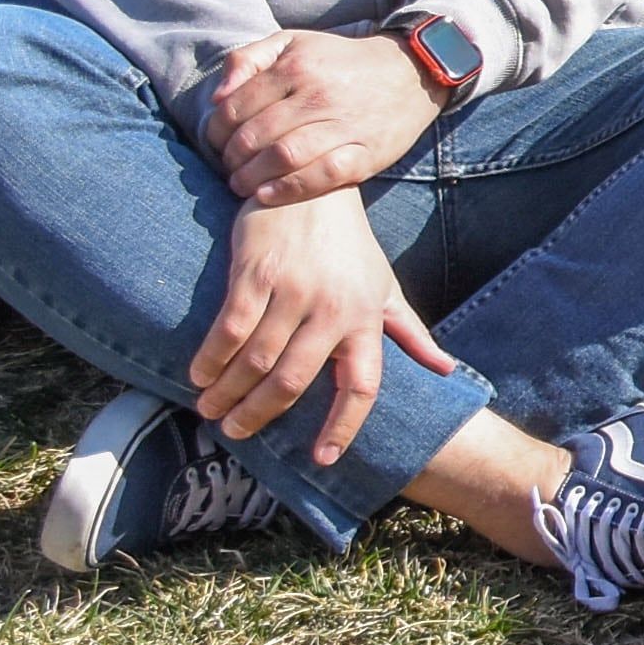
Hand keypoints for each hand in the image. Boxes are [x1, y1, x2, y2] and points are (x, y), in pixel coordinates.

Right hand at [191, 191, 461, 461]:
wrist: (315, 186)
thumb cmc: (350, 247)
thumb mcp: (385, 286)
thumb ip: (409, 331)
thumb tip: (445, 370)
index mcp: (366, 318)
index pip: (362, 385)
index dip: (344, 425)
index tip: (323, 458)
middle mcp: (333, 309)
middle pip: (294, 381)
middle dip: (259, 415)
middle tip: (234, 433)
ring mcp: (293, 292)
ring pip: (256, 361)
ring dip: (228, 394)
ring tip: (210, 409)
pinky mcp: (257, 274)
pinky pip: (229, 329)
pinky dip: (210, 359)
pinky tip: (198, 375)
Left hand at [207, 29, 443, 205]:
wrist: (412, 72)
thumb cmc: (342, 61)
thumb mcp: (294, 43)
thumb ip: (248, 59)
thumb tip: (217, 98)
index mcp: (295, 67)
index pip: (235, 109)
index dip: (216, 133)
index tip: (217, 145)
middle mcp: (318, 95)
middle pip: (254, 136)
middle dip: (231, 160)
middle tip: (229, 169)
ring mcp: (344, 125)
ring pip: (282, 157)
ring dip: (251, 178)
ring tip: (242, 186)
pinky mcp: (366, 153)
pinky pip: (321, 175)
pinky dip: (289, 189)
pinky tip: (268, 195)